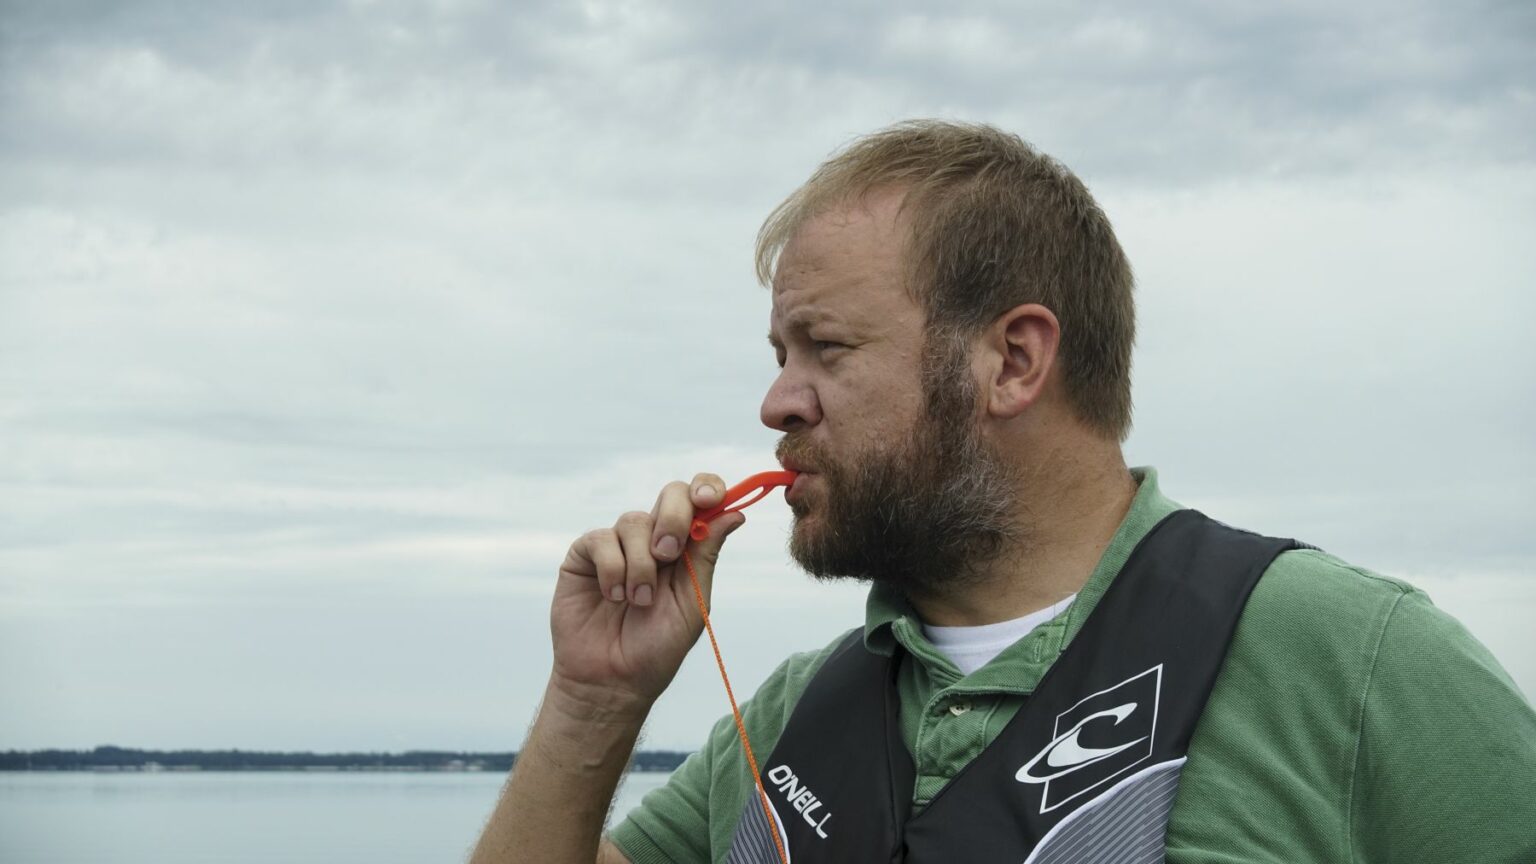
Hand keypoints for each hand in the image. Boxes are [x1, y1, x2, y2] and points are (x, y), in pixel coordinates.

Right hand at [547, 473, 744, 716]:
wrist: (613, 680)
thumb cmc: (656, 647)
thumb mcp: (693, 602)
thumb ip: (706, 556)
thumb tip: (735, 513)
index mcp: (686, 548)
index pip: (700, 500)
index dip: (707, 488)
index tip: (709, 499)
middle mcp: (653, 539)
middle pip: (671, 494)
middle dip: (674, 518)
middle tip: (668, 555)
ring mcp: (618, 545)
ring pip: (633, 520)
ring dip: (641, 565)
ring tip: (638, 601)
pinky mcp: (585, 554)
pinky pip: (601, 539)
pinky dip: (612, 569)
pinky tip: (611, 596)